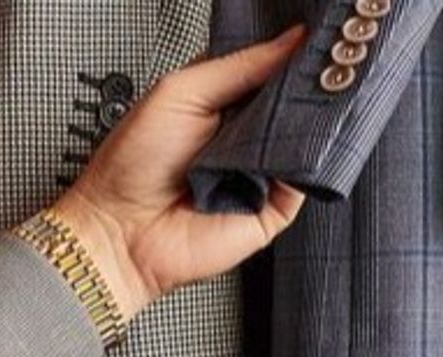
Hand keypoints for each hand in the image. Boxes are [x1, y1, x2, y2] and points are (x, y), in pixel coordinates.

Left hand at [48, 26, 308, 322]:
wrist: (121, 230)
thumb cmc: (132, 163)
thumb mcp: (181, 91)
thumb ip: (239, 65)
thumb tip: (291, 41)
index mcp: (223, 102)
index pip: (271, 70)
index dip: (291, 56)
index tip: (310, 42)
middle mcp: (246, 135)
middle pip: (294, 103)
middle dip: (306, 86)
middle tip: (322, 69)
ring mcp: (263, 171)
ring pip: (308, 138)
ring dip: (310, 121)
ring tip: (310, 104)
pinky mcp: (276, 207)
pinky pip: (307, 179)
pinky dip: (309, 162)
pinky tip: (298, 145)